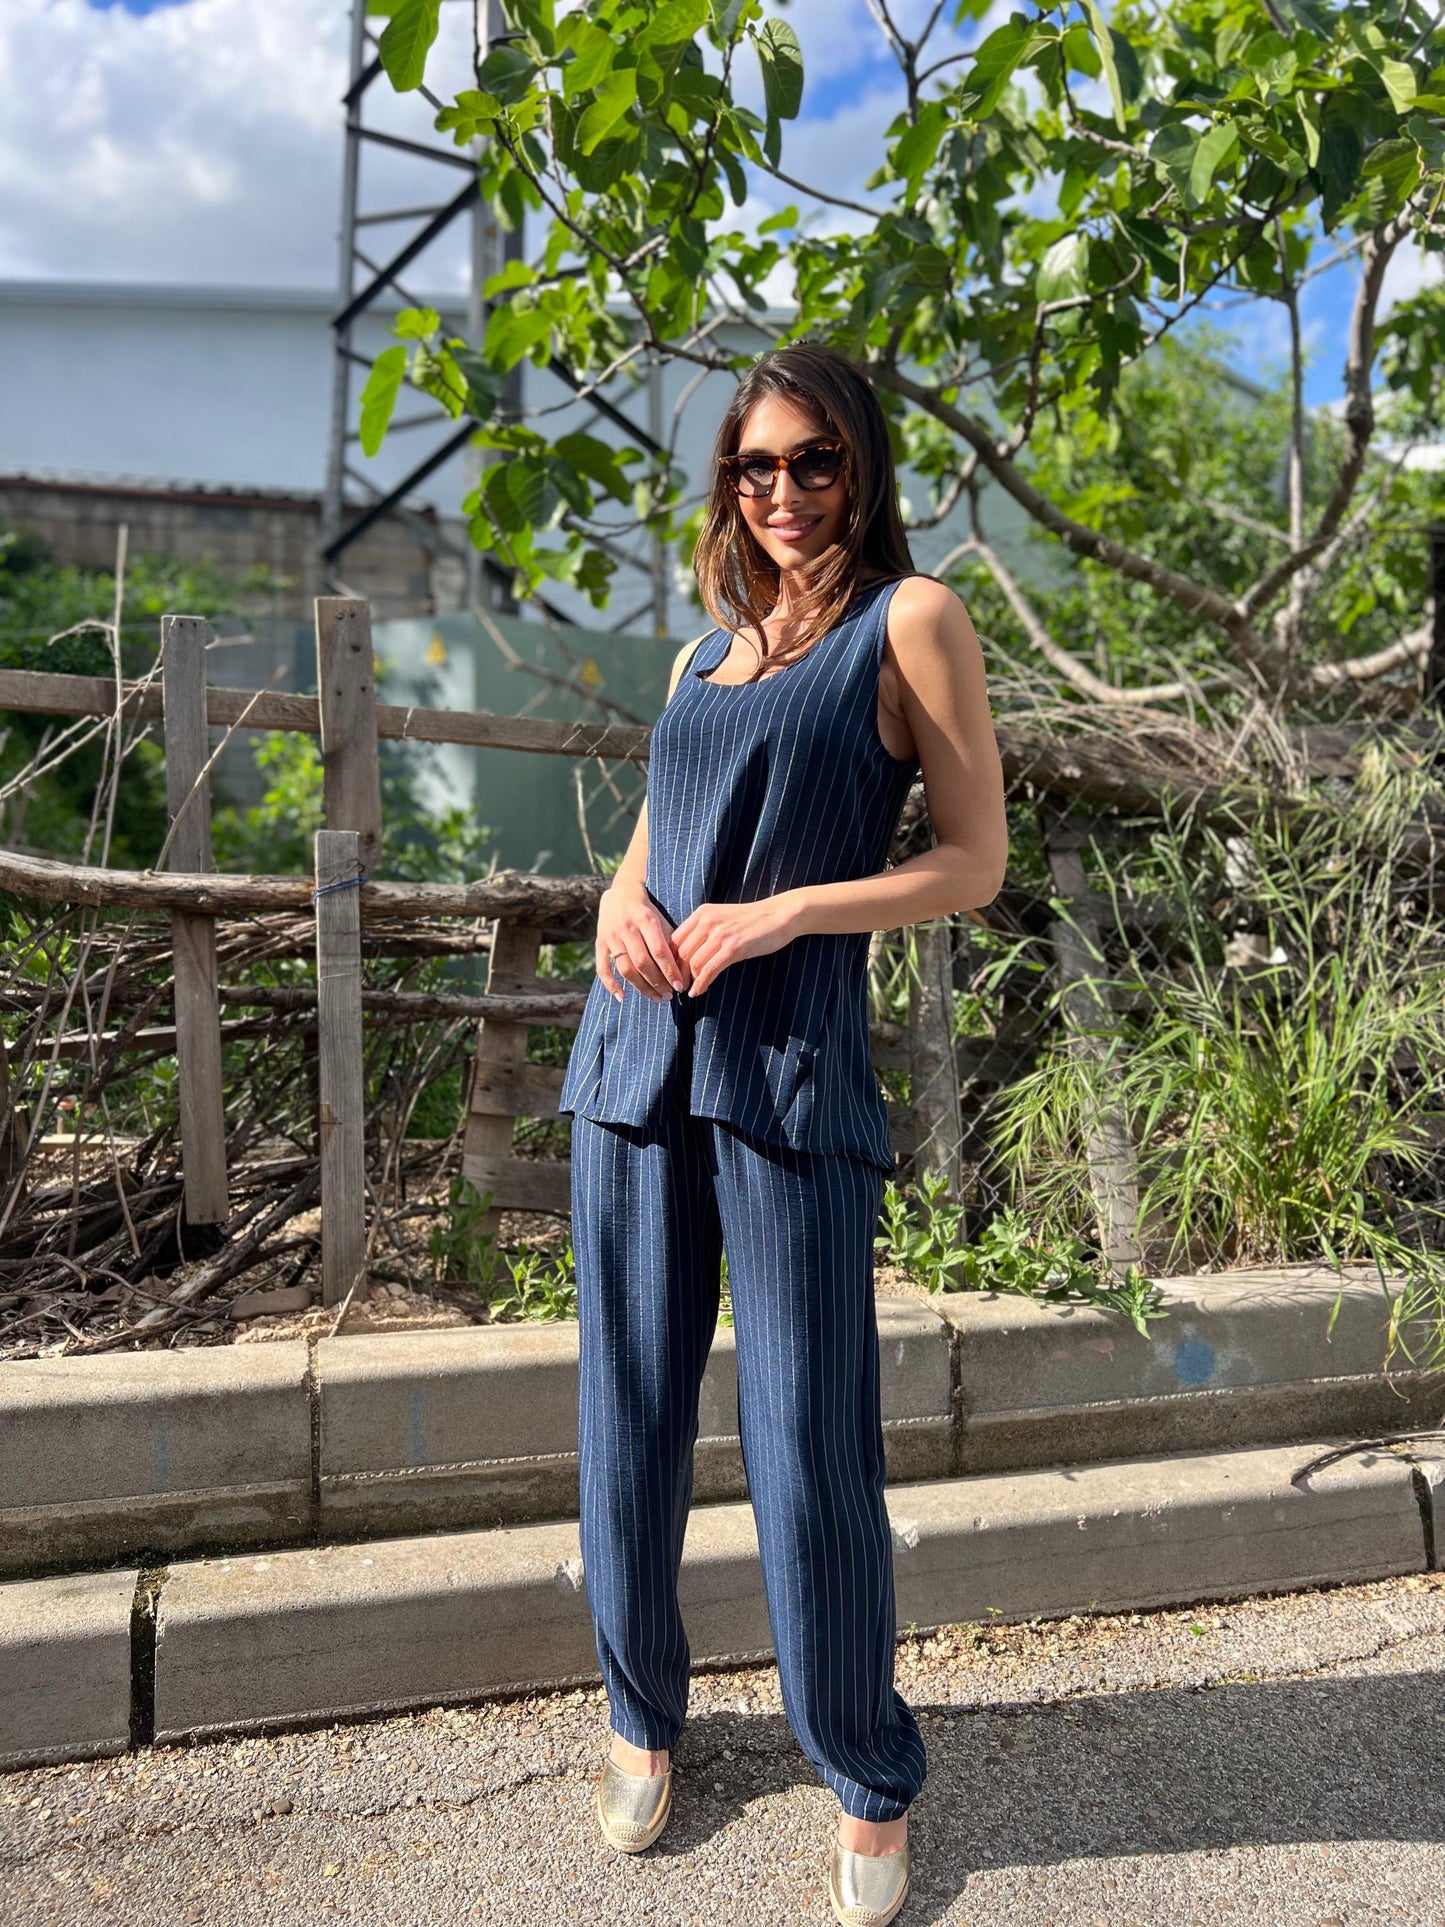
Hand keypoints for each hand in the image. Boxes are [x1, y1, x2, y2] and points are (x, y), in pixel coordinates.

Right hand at [595, 880, 688, 1002]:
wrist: (620, 894)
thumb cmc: (648, 912)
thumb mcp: (661, 920)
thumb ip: (671, 942)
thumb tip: (683, 970)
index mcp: (646, 920)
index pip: (659, 951)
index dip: (670, 971)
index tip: (679, 986)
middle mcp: (627, 928)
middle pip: (642, 962)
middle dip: (657, 983)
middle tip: (669, 996)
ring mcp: (611, 937)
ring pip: (625, 968)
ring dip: (641, 987)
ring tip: (656, 998)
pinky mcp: (599, 943)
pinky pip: (603, 968)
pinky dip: (611, 985)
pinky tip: (622, 997)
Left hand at [671, 892, 804, 998]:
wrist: (779, 915)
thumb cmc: (752, 920)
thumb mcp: (722, 919)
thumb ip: (703, 931)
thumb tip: (686, 954)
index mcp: (702, 914)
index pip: (675, 939)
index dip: (670, 959)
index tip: (672, 973)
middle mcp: (708, 922)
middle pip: (681, 953)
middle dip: (677, 973)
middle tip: (678, 986)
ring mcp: (721, 934)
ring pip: (694, 963)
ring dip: (689, 980)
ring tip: (688, 990)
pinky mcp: (734, 947)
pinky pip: (710, 970)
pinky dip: (701, 983)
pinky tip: (698, 992)